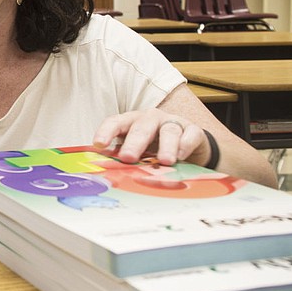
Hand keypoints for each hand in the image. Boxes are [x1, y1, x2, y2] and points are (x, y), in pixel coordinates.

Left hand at [92, 109, 207, 166]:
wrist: (187, 143)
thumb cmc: (154, 146)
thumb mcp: (138, 150)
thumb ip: (123, 157)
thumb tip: (106, 172)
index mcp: (131, 122)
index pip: (116, 123)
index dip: (106, 132)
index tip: (98, 144)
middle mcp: (151, 119)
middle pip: (141, 128)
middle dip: (134, 143)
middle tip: (128, 157)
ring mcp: (172, 123)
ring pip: (168, 131)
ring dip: (166, 147)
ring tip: (164, 161)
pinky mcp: (193, 130)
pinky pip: (190, 135)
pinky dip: (185, 146)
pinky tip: (182, 156)